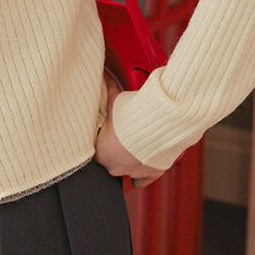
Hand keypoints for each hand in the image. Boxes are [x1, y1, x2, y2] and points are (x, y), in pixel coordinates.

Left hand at [94, 72, 165, 188]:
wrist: (158, 126)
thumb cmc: (132, 114)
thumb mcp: (115, 99)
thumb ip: (108, 88)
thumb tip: (102, 73)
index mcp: (101, 153)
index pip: (96, 151)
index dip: (101, 140)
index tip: (106, 134)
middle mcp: (114, 167)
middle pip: (110, 162)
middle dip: (114, 151)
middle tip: (119, 139)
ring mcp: (132, 172)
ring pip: (126, 171)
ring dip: (127, 162)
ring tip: (131, 150)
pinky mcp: (150, 174)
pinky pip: (141, 181)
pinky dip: (141, 176)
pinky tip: (139, 171)